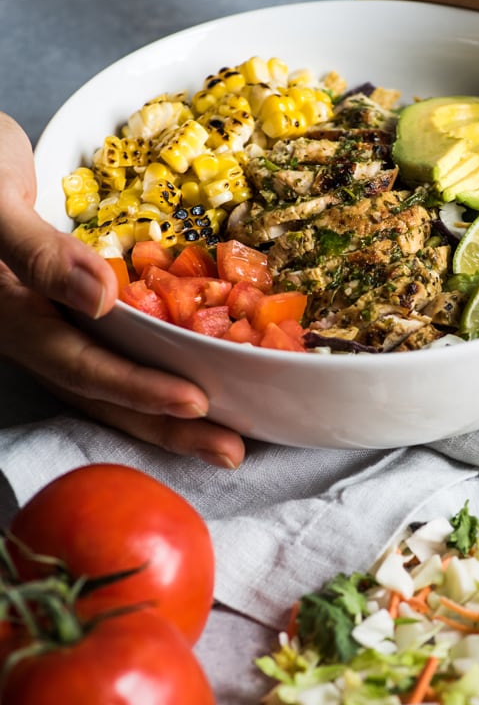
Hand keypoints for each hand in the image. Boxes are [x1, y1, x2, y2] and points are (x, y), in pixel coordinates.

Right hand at [0, 113, 244, 467]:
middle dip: (167, 427)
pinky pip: (123, 344)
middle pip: (105, 392)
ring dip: (169, 411)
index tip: (195, 403)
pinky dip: (163, 364)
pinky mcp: (74, 304)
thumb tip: (101, 297)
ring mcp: (54, 320)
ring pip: (116, 376)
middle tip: (231, 453)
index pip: (82, 366)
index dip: (138, 390)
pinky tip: (209, 374)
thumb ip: (37, 251)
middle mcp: (36, 330)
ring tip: (228, 437)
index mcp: (14, 316)